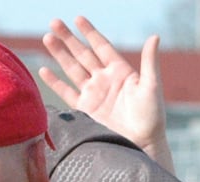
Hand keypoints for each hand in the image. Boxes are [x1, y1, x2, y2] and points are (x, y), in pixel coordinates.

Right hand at [40, 16, 172, 169]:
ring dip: (60, 54)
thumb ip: (150, 62)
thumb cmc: (151, 117)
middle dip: (68, 38)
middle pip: (83, 54)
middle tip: (54, 22)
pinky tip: (45, 70)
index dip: (90, 32)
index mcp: (120, 71)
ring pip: (72, 69)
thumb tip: (155, 36)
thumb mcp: (152, 86)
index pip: (101, 46)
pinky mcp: (86, 110)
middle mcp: (104, 79)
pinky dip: (55, 82)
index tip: (78, 18)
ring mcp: (93, 94)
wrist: (142, 145)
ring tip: (47, 38)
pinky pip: (67, 93)